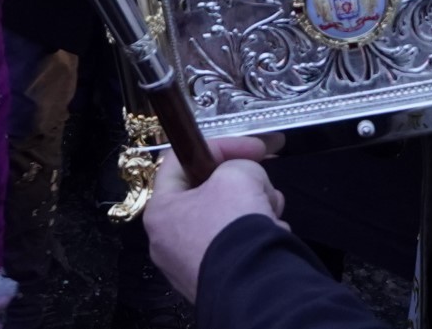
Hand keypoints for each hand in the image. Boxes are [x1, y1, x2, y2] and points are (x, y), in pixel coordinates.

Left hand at [144, 135, 283, 302]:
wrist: (254, 286)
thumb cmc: (232, 225)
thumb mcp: (238, 175)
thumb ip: (240, 165)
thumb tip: (250, 180)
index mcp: (161, 210)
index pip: (181, 160)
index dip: (220, 146)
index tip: (255, 148)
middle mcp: (169, 241)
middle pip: (208, 193)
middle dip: (243, 183)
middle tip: (264, 183)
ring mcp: (192, 264)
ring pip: (227, 220)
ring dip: (255, 210)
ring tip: (271, 213)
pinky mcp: (217, 280)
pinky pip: (237, 247)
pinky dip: (256, 238)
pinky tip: (271, 237)